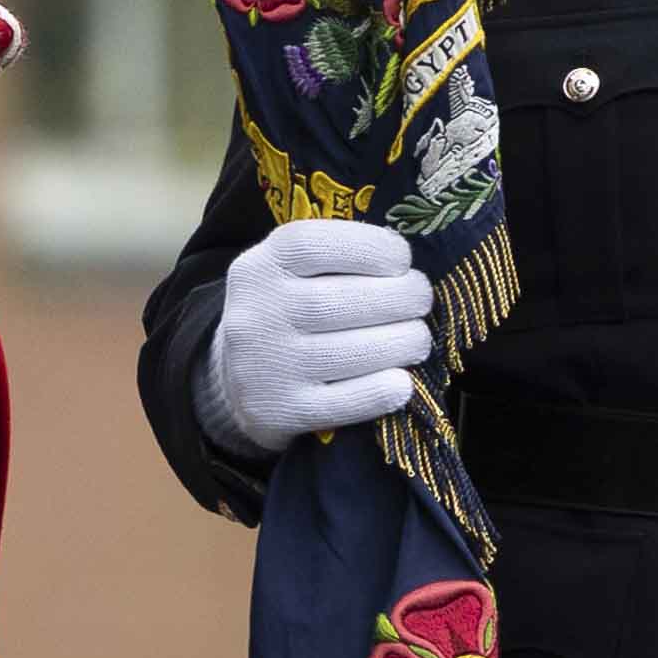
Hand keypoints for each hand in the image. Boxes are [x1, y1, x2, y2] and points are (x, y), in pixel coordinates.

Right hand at [193, 215, 441, 453]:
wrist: (237, 384)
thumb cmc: (285, 314)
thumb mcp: (288, 273)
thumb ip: (336, 259)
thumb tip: (406, 264)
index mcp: (259, 267)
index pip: (317, 246)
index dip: (372, 247)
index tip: (401, 259)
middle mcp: (258, 314)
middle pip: (345, 300)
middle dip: (403, 297)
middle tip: (419, 300)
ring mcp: (270, 367)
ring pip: (357, 351)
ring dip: (405, 342)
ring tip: (415, 339)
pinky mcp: (285, 412)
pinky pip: (351, 401)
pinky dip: (386, 390)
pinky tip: (399, 380)